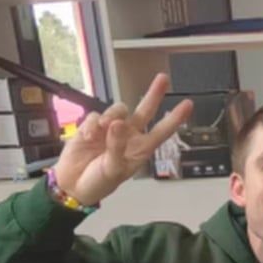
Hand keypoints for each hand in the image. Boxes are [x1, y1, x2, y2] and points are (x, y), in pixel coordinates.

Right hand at [53, 73, 192, 205]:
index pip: (162, 131)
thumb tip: (117, 123)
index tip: (188, 104)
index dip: (175, 118)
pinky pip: (95, 116)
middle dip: (154, 94)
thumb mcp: (113, 170)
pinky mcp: (92, 126)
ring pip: (119, 109)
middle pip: (145, 110)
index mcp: (140, 149)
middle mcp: (129, 136)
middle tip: (163, 78)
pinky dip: (91, 125)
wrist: (73, 184)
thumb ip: (116, 147)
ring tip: (102, 128)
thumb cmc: (99, 182)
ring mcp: (110, 129)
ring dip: (112, 115)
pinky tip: (87, 137)